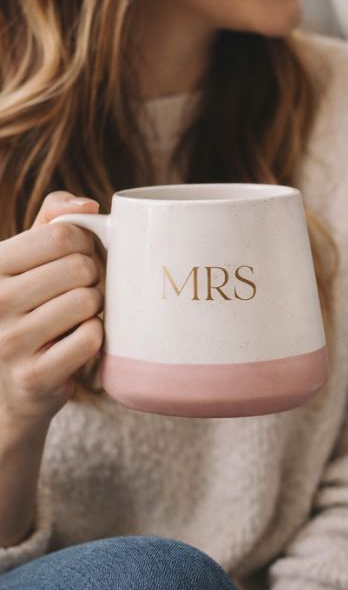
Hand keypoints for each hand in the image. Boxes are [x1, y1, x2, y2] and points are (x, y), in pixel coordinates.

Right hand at [0, 192, 103, 434]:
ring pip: (88, 301)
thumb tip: (87, 205)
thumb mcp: (29, 259)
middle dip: (94, 275)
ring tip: (80, 314)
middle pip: (79, 267)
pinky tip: (79, 338)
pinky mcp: (33, 376)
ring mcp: (9, 342)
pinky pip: (91, 338)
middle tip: (85, 288)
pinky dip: (96, 336)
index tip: (83, 255)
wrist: (14, 384)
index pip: (60, 234)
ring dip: (96, 306)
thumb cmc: (31, 306)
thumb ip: (53, 219)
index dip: (86, 242)